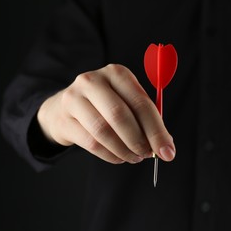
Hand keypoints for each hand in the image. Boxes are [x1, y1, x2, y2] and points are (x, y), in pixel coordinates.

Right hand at [37, 64, 175, 163]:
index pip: (140, 102)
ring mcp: (74, 98)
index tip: (167, 151)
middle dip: (139, 141)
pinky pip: (92, 143)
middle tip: (147, 155)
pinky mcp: (64, 119)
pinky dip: (110, 155)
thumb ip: (146, 119)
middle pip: (120, 115)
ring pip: (104, 131)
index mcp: (116, 73)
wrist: (63, 109)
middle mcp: (93, 81)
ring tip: (134, 157)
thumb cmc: (104, 106)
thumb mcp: (125, 101)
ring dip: (124, 150)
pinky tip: (119, 157)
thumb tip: (165, 145)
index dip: (156, 130)